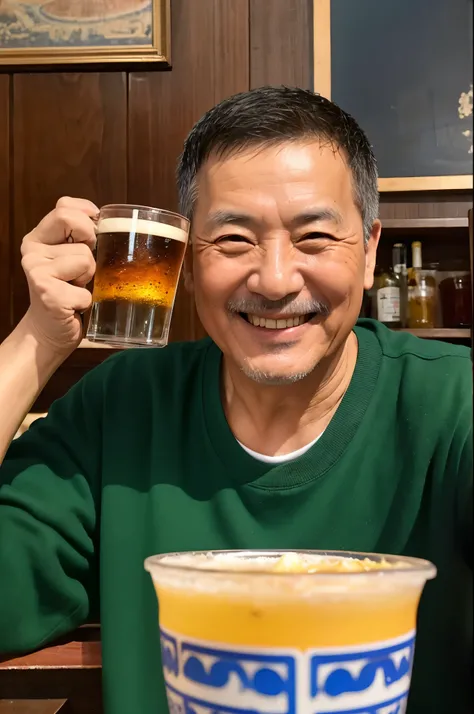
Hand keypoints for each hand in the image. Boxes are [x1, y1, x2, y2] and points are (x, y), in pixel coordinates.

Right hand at [20, 196, 97, 354]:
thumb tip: (106, 222)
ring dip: (90, 278)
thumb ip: (79, 236)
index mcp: (39, 237)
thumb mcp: (69, 257)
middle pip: (74, 223)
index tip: (94, 231)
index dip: (86, 215)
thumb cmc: (67, 291)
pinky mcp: (48, 294)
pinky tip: (74, 306)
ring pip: (85, 259)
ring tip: (77, 288)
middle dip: (89, 243)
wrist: (49, 330)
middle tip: (85, 265)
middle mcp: (32, 250)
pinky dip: (87, 301)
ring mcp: (37, 271)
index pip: (64, 206)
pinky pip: (86, 291)